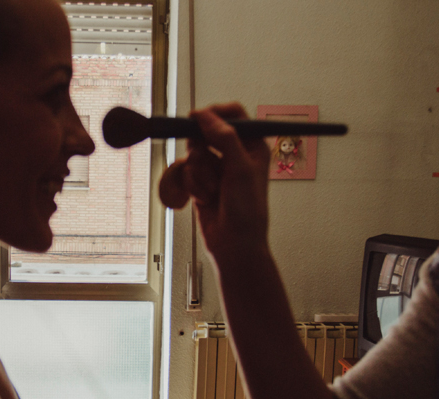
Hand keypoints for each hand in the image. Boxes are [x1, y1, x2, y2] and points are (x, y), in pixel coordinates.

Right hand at [158, 103, 271, 261]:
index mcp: (252, 145)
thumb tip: (204, 115)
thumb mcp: (239, 168)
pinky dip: (192, 185)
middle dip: (202, 151)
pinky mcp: (201, 182)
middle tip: (207, 165)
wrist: (234, 244)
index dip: (214, 113)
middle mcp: (234, 153)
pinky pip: (186, 171)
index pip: (233, 113)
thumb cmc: (247, 211)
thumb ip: (223, 137)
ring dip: (198, 173)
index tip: (197, 119)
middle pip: (206, 131)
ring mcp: (217, 168)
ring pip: (193, 152)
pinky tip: (204, 199)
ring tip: (212, 191)